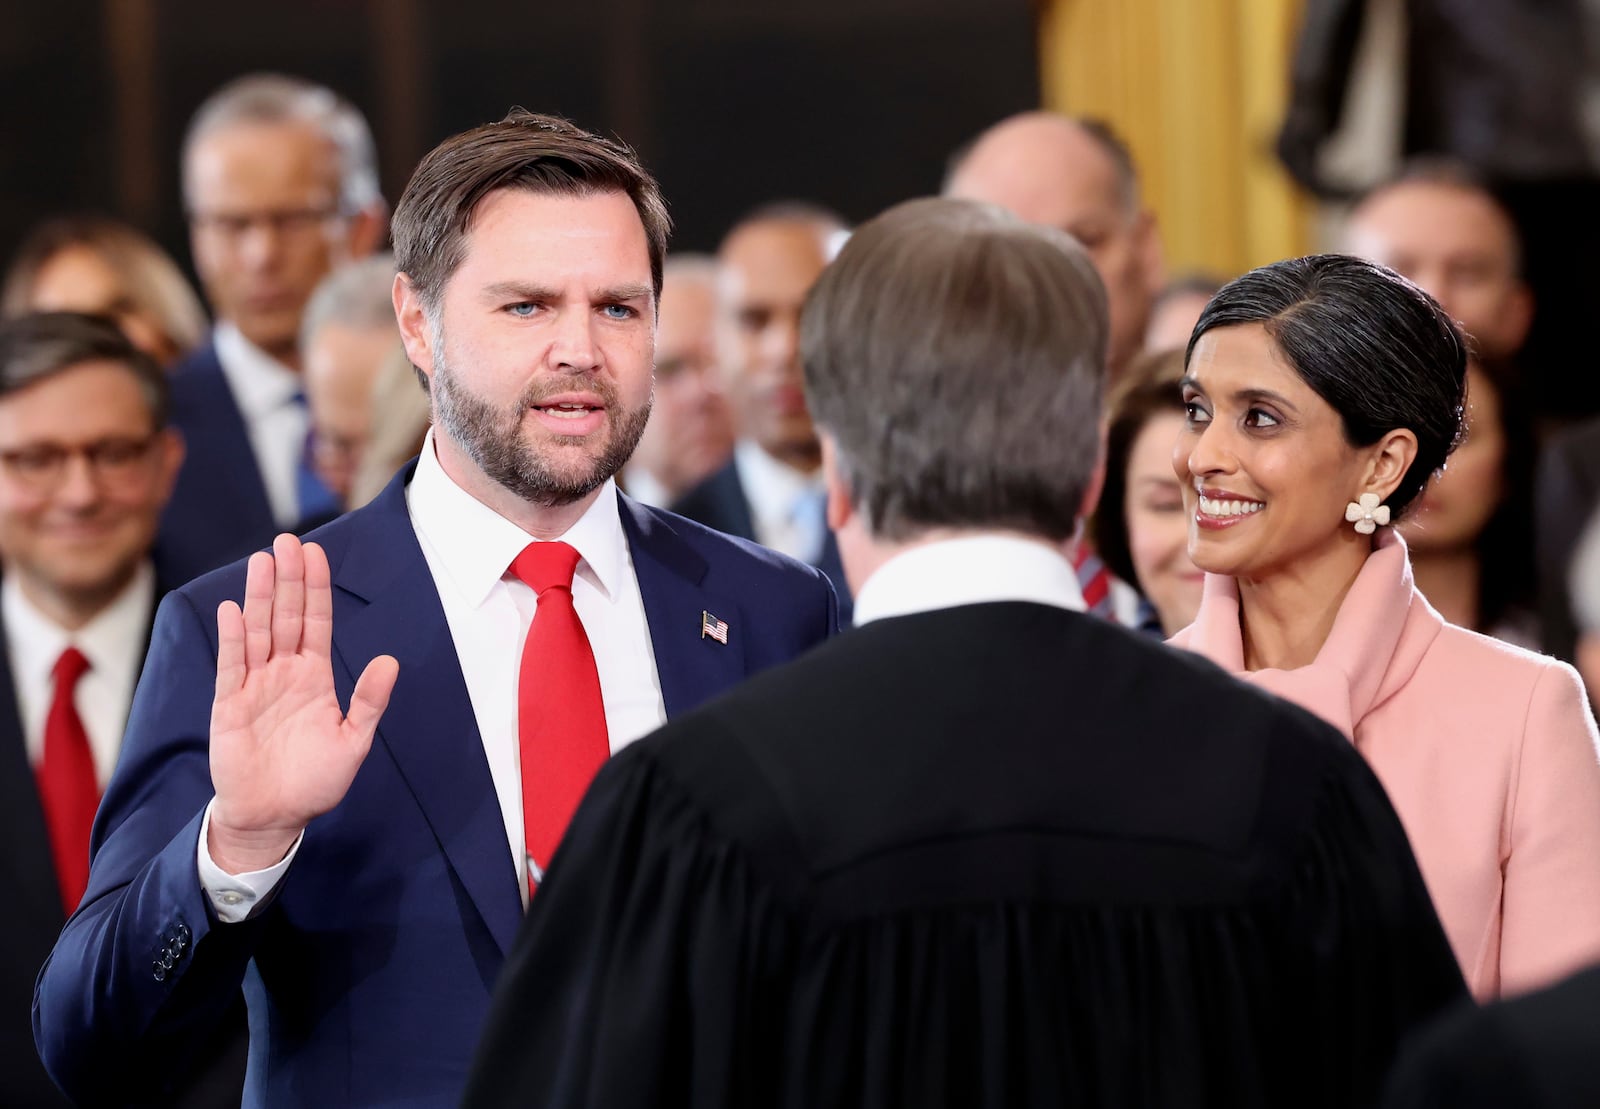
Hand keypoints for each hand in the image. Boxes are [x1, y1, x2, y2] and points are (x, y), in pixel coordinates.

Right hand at [207, 534, 398, 873]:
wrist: (275, 817)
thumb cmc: (314, 781)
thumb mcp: (353, 740)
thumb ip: (369, 701)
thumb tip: (389, 661)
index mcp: (314, 677)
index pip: (315, 622)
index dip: (316, 588)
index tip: (315, 553)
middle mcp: (283, 673)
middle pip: (286, 617)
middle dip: (289, 579)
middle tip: (287, 540)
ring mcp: (254, 686)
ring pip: (259, 632)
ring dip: (261, 597)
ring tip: (263, 561)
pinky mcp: (230, 705)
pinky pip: (232, 666)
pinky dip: (234, 638)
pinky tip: (234, 609)